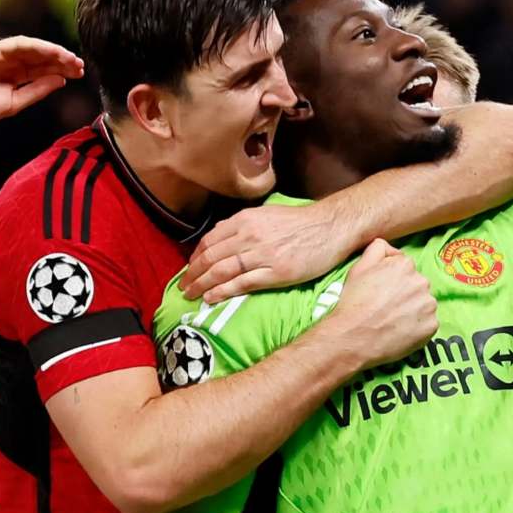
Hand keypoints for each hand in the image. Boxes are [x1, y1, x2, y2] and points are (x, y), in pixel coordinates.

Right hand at [0, 36, 84, 124]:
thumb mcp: (16, 101)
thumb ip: (37, 90)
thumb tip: (61, 80)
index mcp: (16, 76)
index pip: (43, 70)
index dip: (61, 70)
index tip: (79, 74)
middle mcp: (11, 63)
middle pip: (41, 58)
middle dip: (62, 60)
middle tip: (81, 66)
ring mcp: (2, 55)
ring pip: (33, 49)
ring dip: (53, 52)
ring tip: (71, 59)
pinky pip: (19, 44)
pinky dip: (37, 46)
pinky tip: (53, 51)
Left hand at [180, 202, 348, 302]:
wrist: (330, 227)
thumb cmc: (301, 222)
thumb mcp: (267, 215)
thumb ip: (244, 225)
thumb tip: (223, 236)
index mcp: (245, 220)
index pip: (210, 240)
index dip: (194, 257)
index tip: (188, 268)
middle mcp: (249, 236)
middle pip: (211, 257)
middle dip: (192, 274)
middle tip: (182, 286)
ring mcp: (262, 255)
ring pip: (222, 271)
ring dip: (202, 284)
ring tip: (190, 295)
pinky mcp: (276, 272)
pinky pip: (242, 283)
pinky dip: (223, 291)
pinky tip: (211, 298)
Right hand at [322, 239, 437, 369]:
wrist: (354, 337)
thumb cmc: (354, 302)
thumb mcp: (359, 267)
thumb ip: (377, 249)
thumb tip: (391, 249)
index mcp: (405, 265)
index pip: (405, 269)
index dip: (392, 281)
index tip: (382, 292)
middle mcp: (421, 282)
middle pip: (416, 286)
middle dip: (405, 294)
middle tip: (386, 307)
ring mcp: (428, 305)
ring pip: (423, 304)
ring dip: (412, 310)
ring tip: (392, 320)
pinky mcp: (431, 326)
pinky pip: (427, 324)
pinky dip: (417, 328)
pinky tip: (400, 331)